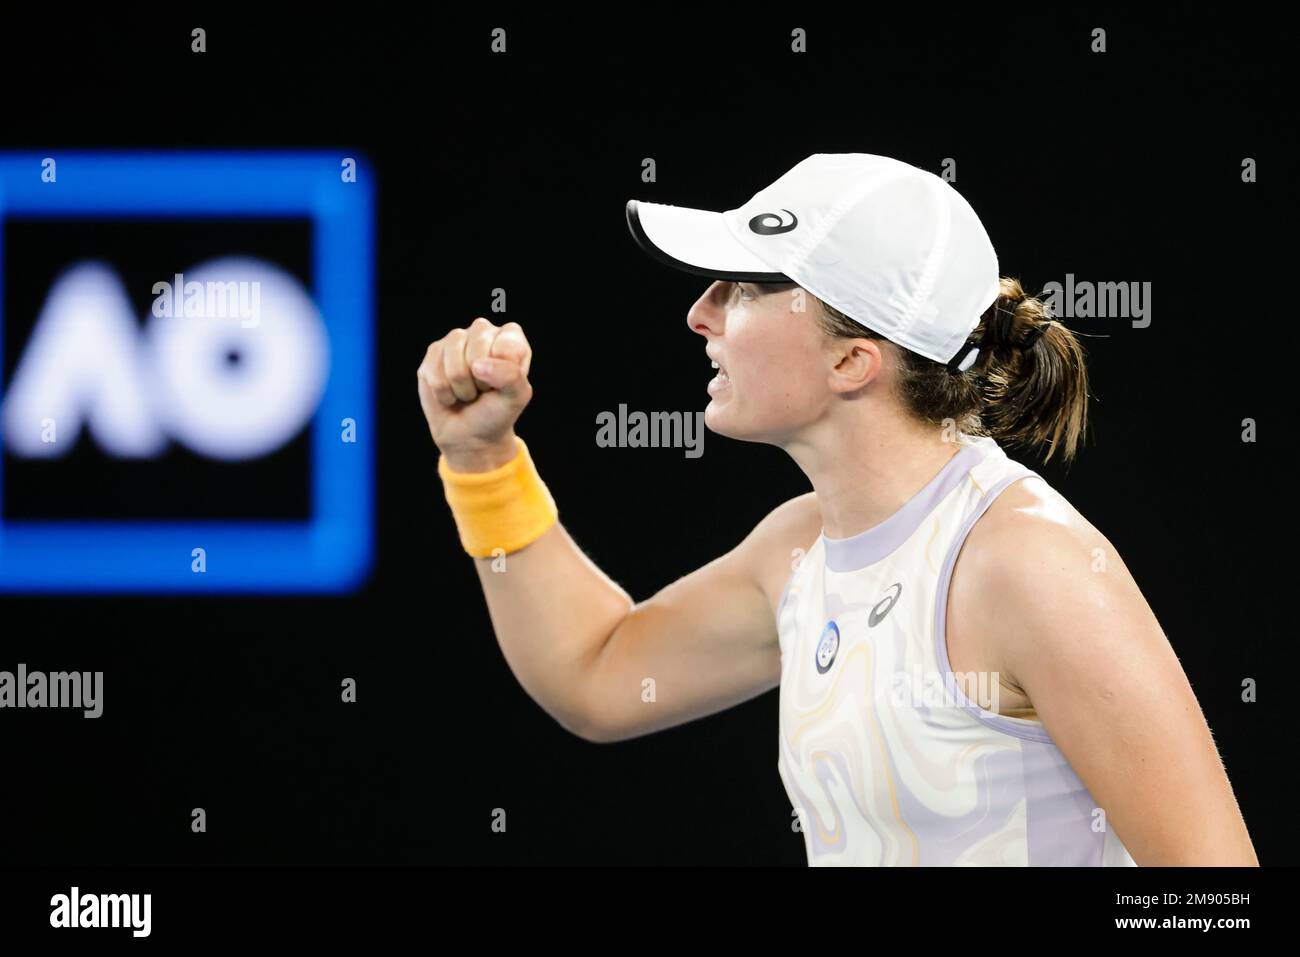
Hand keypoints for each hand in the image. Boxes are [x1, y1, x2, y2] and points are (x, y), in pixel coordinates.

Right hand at [417, 318, 533, 470]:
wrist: (471, 434)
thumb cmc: (497, 411)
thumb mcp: (516, 397)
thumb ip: (511, 376)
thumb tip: (477, 365)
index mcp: (509, 337)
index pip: (505, 345)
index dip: (503, 372)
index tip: (503, 384)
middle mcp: (482, 331)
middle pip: (477, 350)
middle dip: (480, 381)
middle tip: (483, 390)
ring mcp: (455, 340)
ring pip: (453, 363)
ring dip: (461, 388)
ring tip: (467, 392)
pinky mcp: (433, 353)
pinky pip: (434, 373)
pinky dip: (443, 392)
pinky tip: (450, 393)